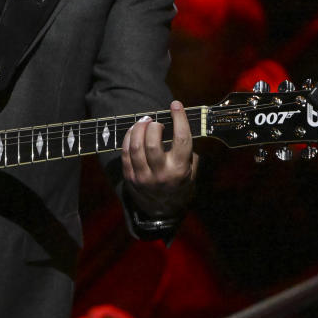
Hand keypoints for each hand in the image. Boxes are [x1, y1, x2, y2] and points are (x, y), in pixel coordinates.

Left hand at [121, 101, 197, 218]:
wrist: (164, 212)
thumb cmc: (181, 185)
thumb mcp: (192, 170)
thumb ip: (187, 150)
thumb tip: (178, 125)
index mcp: (180, 169)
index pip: (181, 139)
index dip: (179, 119)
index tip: (176, 105)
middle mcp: (161, 173)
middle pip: (152, 143)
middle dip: (153, 126)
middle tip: (155, 121)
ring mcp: (143, 177)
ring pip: (136, 147)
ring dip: (138, 129)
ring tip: (144, 122)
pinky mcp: (130, 178)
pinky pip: (125, 153)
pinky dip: (128, 138)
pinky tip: (133, 131)